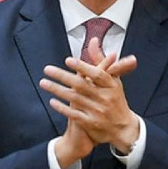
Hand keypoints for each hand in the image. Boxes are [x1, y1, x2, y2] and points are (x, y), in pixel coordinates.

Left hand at [40, 38, 139, 152]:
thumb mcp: (113, 79)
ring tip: (43, 83)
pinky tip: (52, 101)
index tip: (68, 60)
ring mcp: (98, 111)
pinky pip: (74, 114)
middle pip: (81, 85)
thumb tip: (93, 40)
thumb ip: (101, 60)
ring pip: (74, 99)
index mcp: (112, 85)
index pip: (97, 74)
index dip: (83, 67)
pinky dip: (63, 108)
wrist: (123, 128)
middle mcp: (105, 98)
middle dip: (62, 76)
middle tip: (47, 69)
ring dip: (57, 90)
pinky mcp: (91, 123)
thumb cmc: (115, 99)